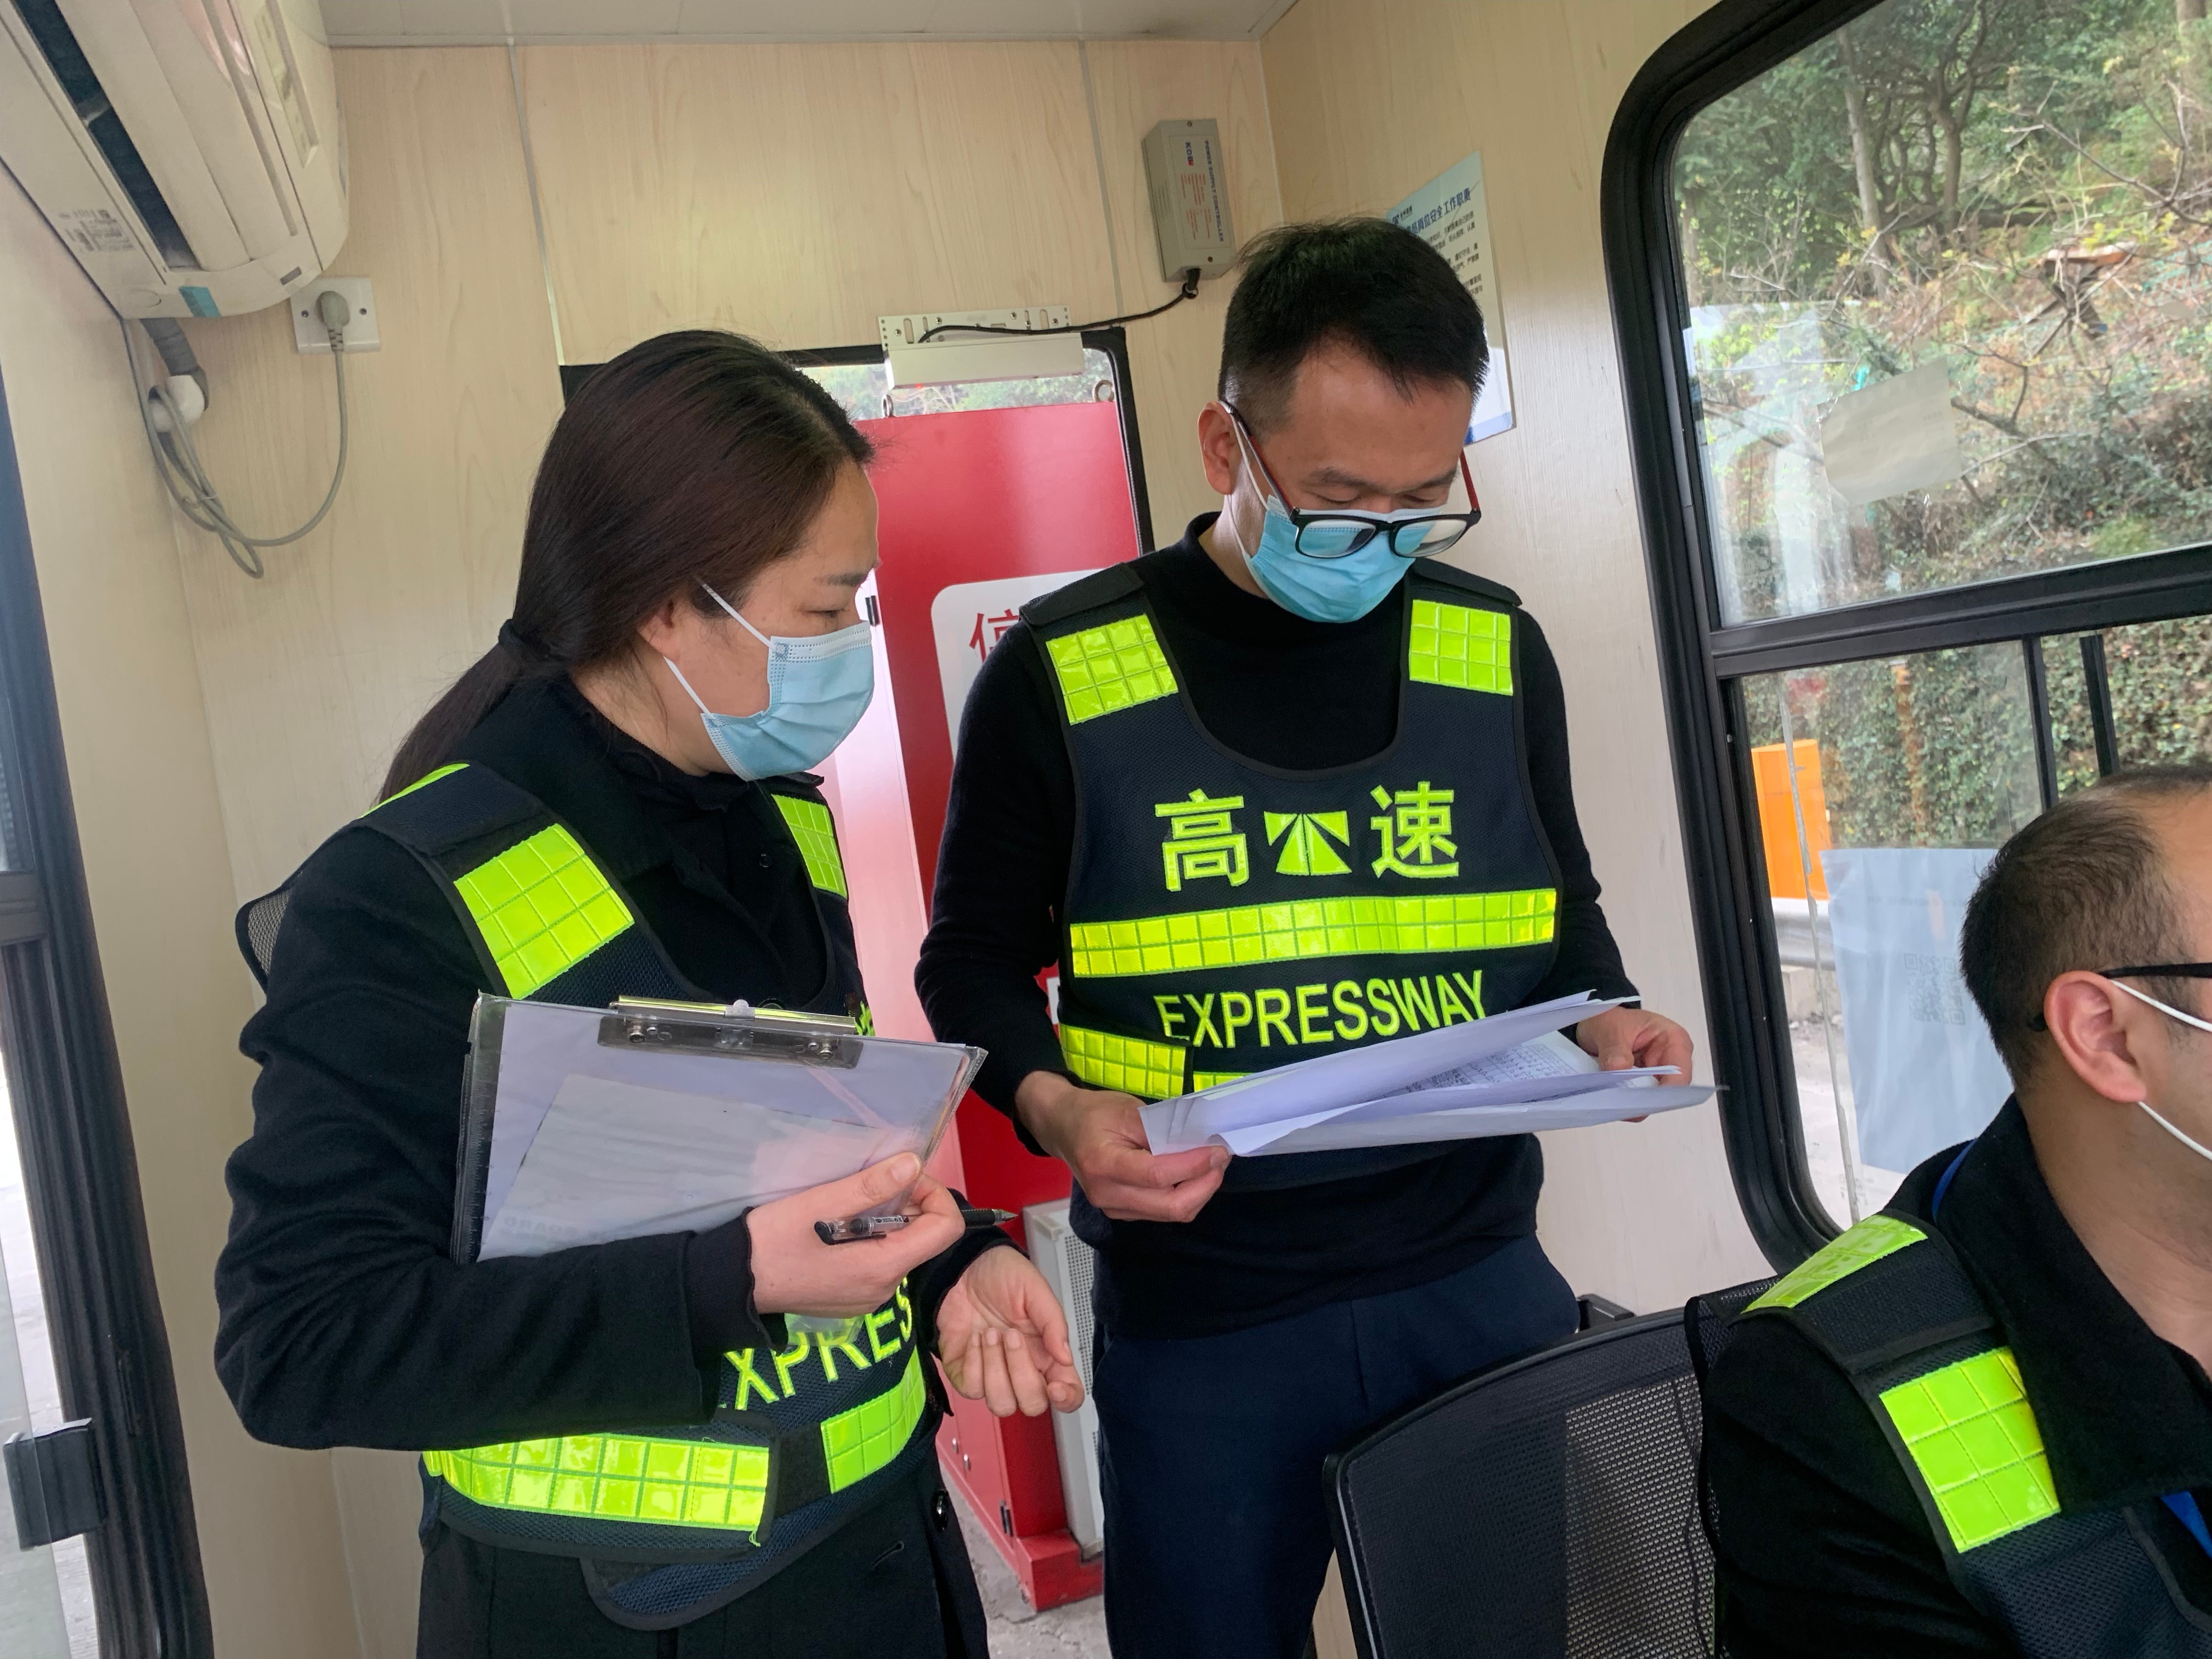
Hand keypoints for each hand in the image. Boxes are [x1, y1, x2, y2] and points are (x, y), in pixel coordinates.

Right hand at [748, 1154, 964, 1317]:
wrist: (730, 1285)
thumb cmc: (771, 1241)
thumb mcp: (817, 1205)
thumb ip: (869, 1187)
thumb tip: (913, 1164)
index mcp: (882, 1268)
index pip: (946, 1229)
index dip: (934, 1194)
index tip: (903, 1176)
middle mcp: (884, 1289)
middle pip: (925, 1238)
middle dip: (909, 1203)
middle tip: (871, 1183)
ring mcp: (869, 1298)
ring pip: (902, 1248)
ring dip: (888, 1219)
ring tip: (850, 1202)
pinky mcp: (852, 1297)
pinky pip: (881, 1262)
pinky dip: (873, 1238)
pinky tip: (840, 1226)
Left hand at [936, 1246, 1084, 1416]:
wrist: (961, 1266)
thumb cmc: (1000, 1274)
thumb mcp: (1034, 1289)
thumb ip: (1053, 1322)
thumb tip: (1065, 1357)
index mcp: (1047, 1354)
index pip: (1067, 1393)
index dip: (1066, 1399)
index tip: (1055, 1386)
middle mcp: (1022, 1369)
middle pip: (1032, 1403)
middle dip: (1021, 1373)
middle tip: (1012, 1335)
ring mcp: (993, 1375)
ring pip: (1001, 1404)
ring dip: (995, 1368)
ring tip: (990, 1334)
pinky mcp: (966, 1374)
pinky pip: (972, 1390)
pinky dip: (974, 1363)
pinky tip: (975, 1338)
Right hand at [1015, 1072, 1227, 1222]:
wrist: (1063, 1128)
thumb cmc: (1094, 1113)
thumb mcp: (1127, 1109)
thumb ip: (1161, 1128)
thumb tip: (1199, 1142)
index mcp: (1103, 1163)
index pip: (1158, 1175)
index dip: (1193, 1165)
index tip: (1217, 1150)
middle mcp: (1107, 1194)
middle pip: (1170, 1206)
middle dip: (1205, 1185)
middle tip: (1221, 1159)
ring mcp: (1113, 1209)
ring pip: (1170, 1214)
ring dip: (1199, 1192)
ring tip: (1212, 1166)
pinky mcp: (1122, 1213)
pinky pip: (1162, 1212)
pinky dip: (1185, 1196)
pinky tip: (1193, 1176)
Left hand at [1575, 1006, 1693, 1123]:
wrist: (1597, 1025)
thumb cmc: (1611, 1020)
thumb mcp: (1609, 1028)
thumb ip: (1614, 1048)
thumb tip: (1619, 1069)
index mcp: (1674, 1040)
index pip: (1680, 1073)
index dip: (1665, 1091)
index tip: (1643, 1100)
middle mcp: (1670, 1061)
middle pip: (1667, 1092)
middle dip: (1644, 1099)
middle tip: (1620, 1103)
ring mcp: (1656, 1076)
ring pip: (1651, 1100)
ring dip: (1631, 1103)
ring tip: (1610, 1100)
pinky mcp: (1642, 1087)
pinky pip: (1637, 1102)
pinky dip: (1624, 1103)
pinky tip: (1609, 1100)